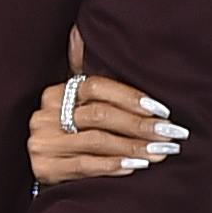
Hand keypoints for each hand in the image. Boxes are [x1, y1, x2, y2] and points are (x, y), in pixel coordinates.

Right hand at [27, 26, 185, 185]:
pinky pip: (85, 166)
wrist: (42, 173)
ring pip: (96, 141)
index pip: (97, 85)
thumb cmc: (69, 136)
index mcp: (55, 93)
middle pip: (100, 114)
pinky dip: (114, 165)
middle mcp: (45, 115)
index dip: (131, 96)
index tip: (161, 110)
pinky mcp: (45, 168)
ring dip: (133, 146)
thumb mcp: (75, 108)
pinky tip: (136, 166)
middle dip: (140, 124)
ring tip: (159, 152)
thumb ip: (87, 80)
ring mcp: (43, 142)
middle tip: (169, 133)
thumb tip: (81, 39)